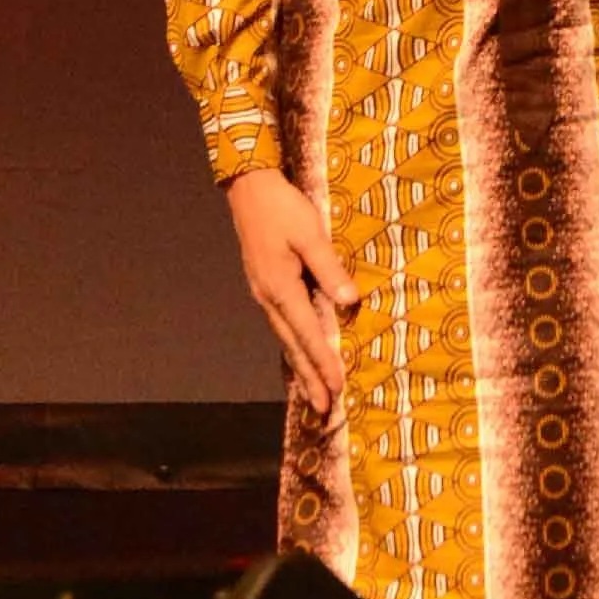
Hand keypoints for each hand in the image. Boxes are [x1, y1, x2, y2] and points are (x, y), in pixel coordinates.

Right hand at [227, 169, 359, 409]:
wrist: (249, 189)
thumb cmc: (283, 208)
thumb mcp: (310, 234)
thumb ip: (329, 269)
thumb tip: (349, 302)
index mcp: (280, 288)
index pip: (308, 333)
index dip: (323, 362)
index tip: (338, 388)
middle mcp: (268, 298)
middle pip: (293, 346)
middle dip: (309, 378)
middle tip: (324, 409)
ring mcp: (263, 293)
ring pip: (285, 338)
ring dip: (301, 367)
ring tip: (314, 394)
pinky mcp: (264, 286)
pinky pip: (282, 326)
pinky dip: (293, 347)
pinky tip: (300, 355)